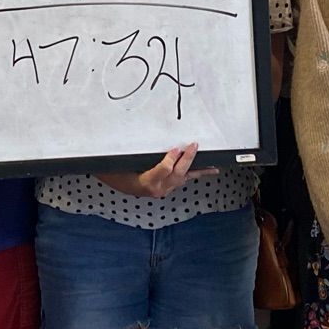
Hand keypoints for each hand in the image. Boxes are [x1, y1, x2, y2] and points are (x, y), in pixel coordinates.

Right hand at [98, 142, 214, 198]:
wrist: (116, 184)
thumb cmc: (117, 172)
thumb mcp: (123, 161)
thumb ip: (136, 153)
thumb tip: (145, 139)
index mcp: (146, 182)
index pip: (163, 170)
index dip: (171, 159)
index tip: (176, 148)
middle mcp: (157, 188)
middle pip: (177, 174)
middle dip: (187, 160)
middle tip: (193, 146)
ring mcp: (163, 189)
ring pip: (183, 178)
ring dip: (197, 170)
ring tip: (212, 167)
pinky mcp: (167, 187)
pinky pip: (182, 180)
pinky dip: (194, 174)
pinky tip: (204, 171)